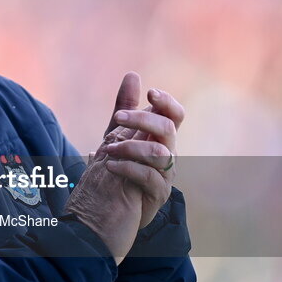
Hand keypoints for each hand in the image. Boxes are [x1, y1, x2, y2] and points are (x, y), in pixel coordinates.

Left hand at [99, 72, 183, 226]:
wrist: (109, 207)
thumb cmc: (118, 167)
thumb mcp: (117, 134)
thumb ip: (125, 106)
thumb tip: (133, 74)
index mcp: (161, 137)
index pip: (175, 115)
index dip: (167, 102)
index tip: (150, 93)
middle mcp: (168, 153)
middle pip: (167, 129)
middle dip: (142, 119)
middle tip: (118, 118)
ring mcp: (165, 174)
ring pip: (159, 152)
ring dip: (130, 147)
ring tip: (106, 150)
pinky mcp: (158, 194)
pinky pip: (149, 176)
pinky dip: (127, 168)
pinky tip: (109, 166)